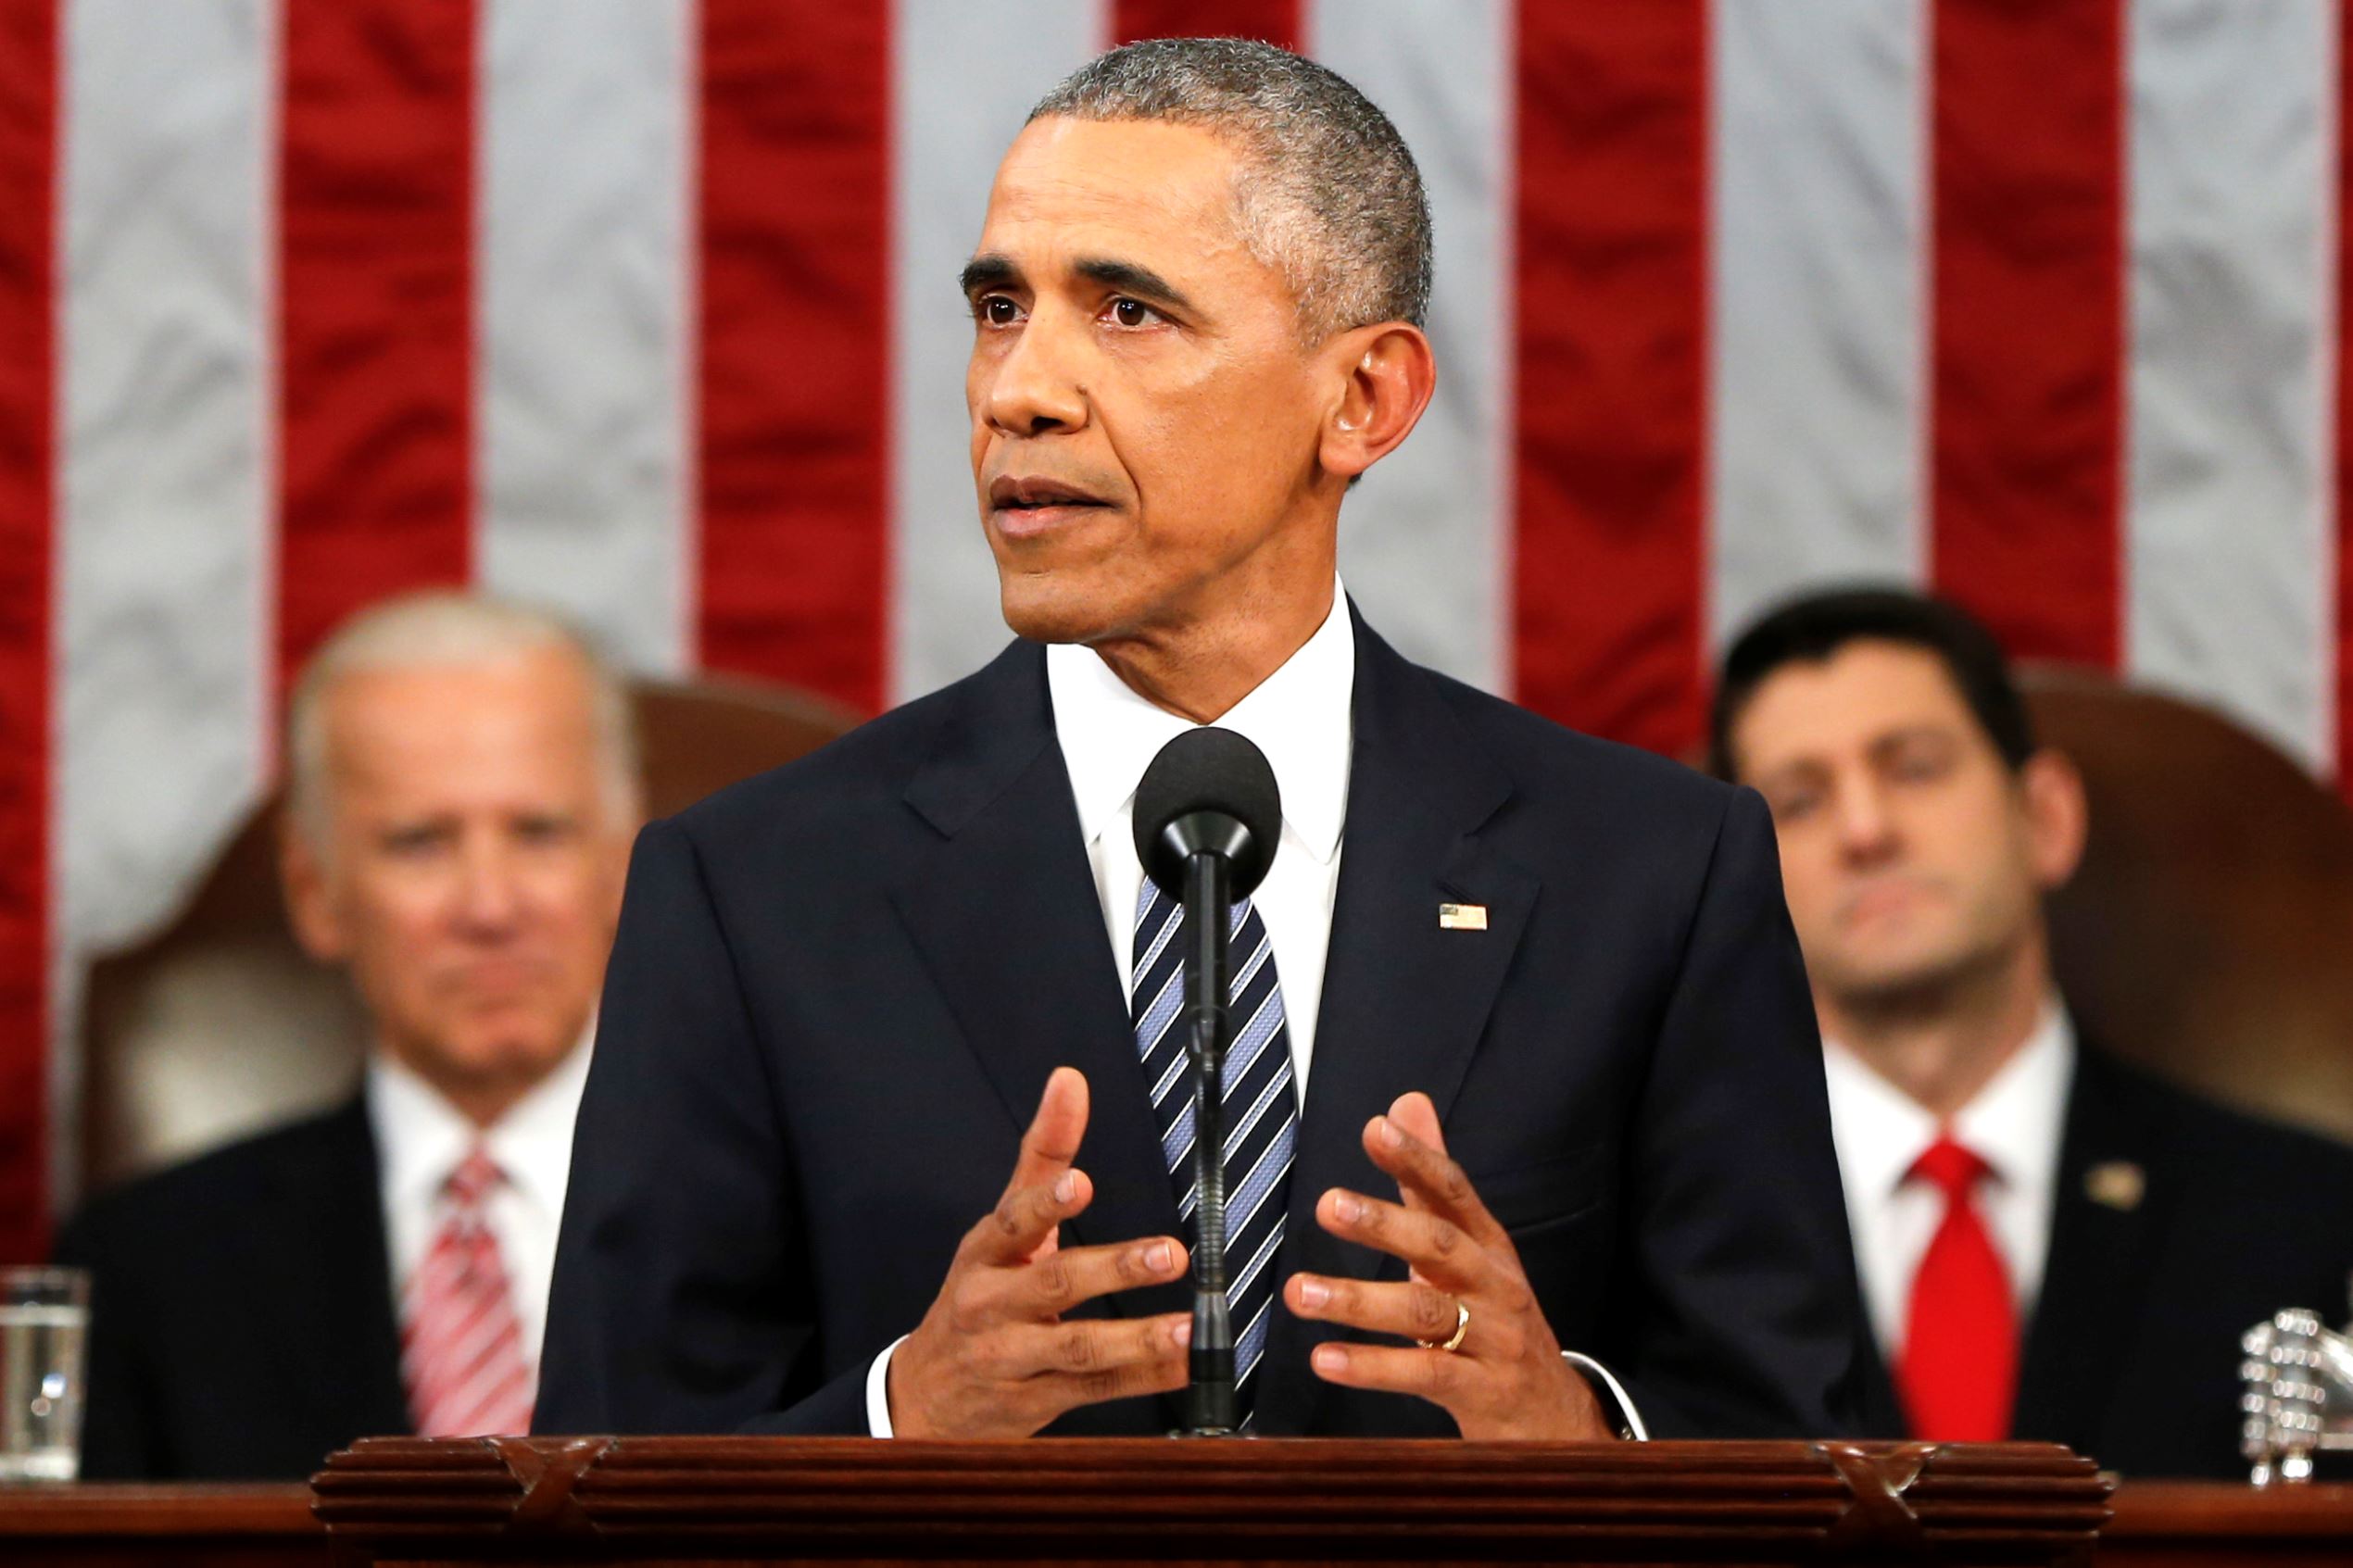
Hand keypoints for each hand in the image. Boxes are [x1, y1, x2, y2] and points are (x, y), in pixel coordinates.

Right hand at [887, 1066, 1192, 1436]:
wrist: (926, 1394)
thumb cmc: (977, 1295)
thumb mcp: (1002, 1226)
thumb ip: (1043, 1155)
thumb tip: (1069, 1080)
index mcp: (984, 1254)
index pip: (1012, 1223)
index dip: (1045, 1205)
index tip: (1080, 1184)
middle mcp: (992, 1305)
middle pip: (1053, 1284)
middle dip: (1114, 1270)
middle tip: (1169, 1254)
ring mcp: (1011, 1358)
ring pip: (1076, 1347)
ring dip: (1136, 1338)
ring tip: (1185, 1326)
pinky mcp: (1035, 1401)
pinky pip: (1094, 1390)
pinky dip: (1142, 1378)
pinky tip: (1180, 1362)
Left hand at [1284, 1091, 1608, 1438]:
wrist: (1553, 1414)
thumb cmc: (1496, 1321)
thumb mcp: (1470, 1248)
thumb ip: (1431, 1182)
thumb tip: (1407, 1103)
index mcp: (1487, 1245)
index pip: (1454, 1192)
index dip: (1418, 1159)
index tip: (1375, 1129)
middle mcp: (1493, 1285)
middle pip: (1441, 1246)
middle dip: (1385, 1224)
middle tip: (1328, 1205)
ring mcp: (1492, 1340)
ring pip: (1424, 1315)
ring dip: (1359, 1301)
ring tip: (1301, 1292)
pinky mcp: (1481, 1392)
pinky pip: (1424, 1376)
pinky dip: (1373, 1367)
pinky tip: (1325, 1358)